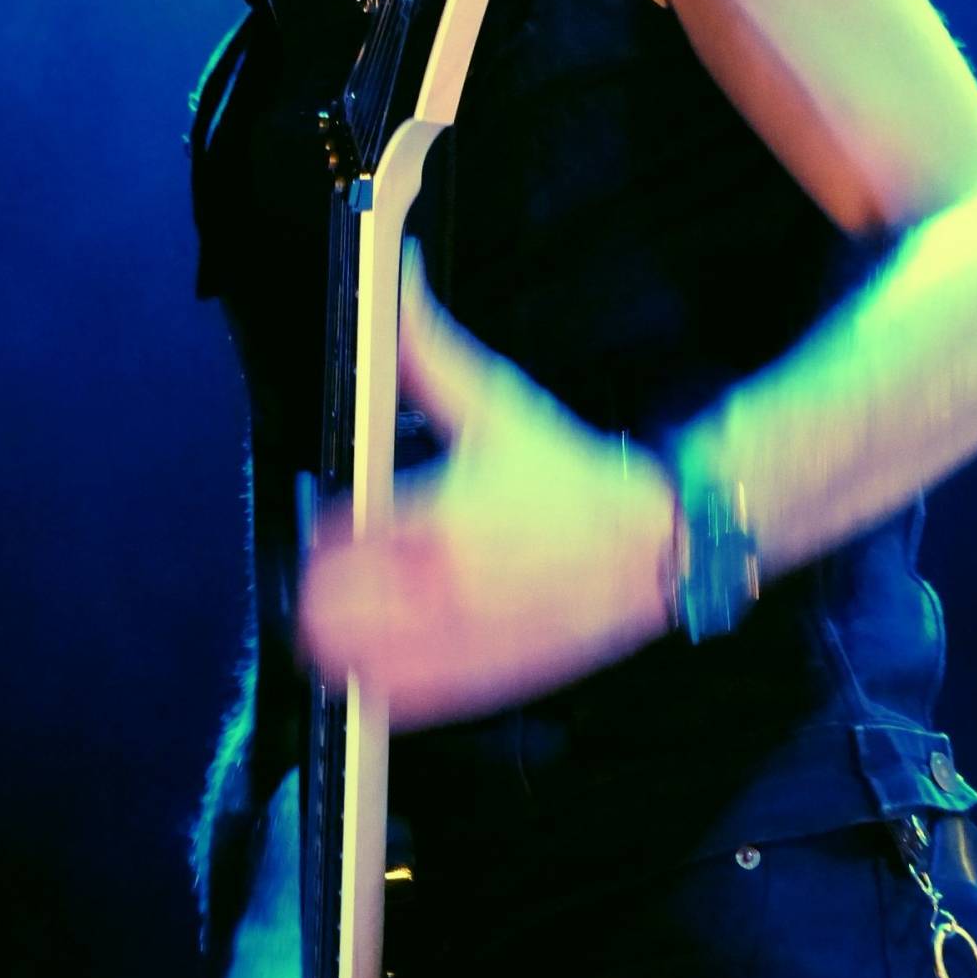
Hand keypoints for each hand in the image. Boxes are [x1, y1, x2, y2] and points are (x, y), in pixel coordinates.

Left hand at [297, 250, 675, 727]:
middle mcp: (453, 588)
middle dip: (320, 587)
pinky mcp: (486, 679)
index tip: (326, 523)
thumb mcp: (494, 400)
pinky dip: (377, 681)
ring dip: (339, 638)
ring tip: (344, 612)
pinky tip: (374, 657)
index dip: (321, 534)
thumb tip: (395, 278)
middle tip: (330, 567)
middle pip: (337, 610)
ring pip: (361, 664)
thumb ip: (426, 345)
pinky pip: (405, 699)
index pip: (343, 539)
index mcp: (446, 517)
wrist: (656, 540)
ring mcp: (469, 641)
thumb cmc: (571, 473)